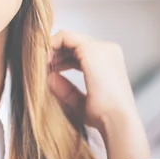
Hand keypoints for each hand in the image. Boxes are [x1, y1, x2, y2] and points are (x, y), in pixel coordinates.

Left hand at [47, 30, 150, 158]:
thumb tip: (49, 77)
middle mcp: (107, 50)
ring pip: (68, 38)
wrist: (117, 121)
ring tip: (42, 65)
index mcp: (109, 61)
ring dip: (52, 49)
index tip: (49, 69)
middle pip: (73, 43)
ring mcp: (100, 47)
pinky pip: (64, 37)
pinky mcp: (91, 49)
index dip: (61, 58)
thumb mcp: (79, 101)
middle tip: (42, 66)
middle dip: (55, 53)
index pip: (80, 51)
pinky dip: (51, 45)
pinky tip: (44, 60)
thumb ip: (65, 88)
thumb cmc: (103, 116)